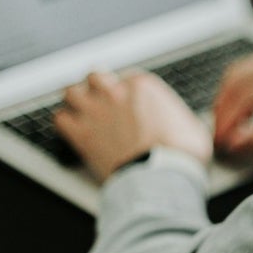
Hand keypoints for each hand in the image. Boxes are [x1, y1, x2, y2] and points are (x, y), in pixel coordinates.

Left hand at [55, 71, 212, 182]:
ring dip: (75, 100)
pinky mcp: (81, 134)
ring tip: (80, 109)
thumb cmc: (180, 154)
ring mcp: (95, 112)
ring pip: (71, 91)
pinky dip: (65, 122)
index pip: (127, 77)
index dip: (127, 89)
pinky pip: (60, 118)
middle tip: (101, 98)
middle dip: (97, 86)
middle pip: (95, 76)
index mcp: (143, 86)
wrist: (160, 176)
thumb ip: (181, 118)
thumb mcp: (192, 127)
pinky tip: (72, 130)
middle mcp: (116, 93)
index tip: (129, 101)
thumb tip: (187, 124)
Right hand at [212, 48, 252, 155]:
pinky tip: (244, 116)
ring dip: (227, 98)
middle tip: (218, 138)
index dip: (228, 121)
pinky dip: (240, 89)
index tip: (221, 143)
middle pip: (236, 80)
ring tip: (228, 128)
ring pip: (240, 71)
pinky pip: (252, 69)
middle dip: (222, 110)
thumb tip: (236, 142)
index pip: (245, 96)